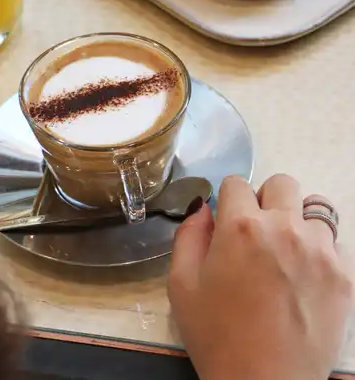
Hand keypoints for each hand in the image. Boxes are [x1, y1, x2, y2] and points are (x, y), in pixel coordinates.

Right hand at [168, 174, 352, 379]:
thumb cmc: (216, 335)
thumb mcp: (181, 283)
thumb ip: (189, 234)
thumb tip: (205, 208)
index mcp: (240, 227)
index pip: (237, 183)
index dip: (227, 201)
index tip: (227, 223)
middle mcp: (284, 228)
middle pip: (282, 183)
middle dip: (265, 200)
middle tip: (257, 232)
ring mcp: (320, 251)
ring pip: (316, 207)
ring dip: (297, 220)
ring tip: (287, 249)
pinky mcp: (344, 276)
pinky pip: (336, 242)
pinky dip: (321, 249)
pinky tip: (306, 274)